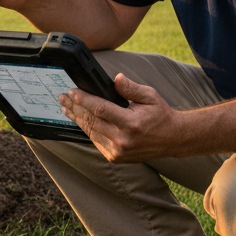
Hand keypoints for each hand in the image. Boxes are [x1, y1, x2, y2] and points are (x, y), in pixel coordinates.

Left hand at [58, 73, 180, 161]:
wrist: (173, 139)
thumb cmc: (160, 115)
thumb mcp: (150, 96)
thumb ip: (131, 88)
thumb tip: (116, 78)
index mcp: (131, 123)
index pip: (100, 109)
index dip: (84, 100)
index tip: (73, 91)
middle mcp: (123, 140)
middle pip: (91, 121)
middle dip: (75, 107)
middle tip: (63, 97)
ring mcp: (118, 151)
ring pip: (90, 132)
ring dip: (77, 118)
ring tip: (66, 107)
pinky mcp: (115, 157)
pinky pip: (96, 141)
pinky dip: (87, 129)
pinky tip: (78, 119)